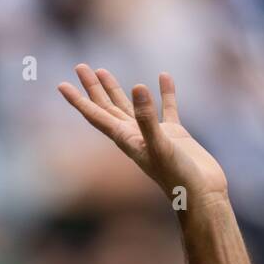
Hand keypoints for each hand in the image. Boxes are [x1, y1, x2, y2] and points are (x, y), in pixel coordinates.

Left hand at [57, 64, 227, 208]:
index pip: (97, 116)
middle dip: (93, 88)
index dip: (79, 101)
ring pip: (130, 107)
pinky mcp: (175, 135)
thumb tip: (137, 87)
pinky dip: (165, 92)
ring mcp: (155, 135)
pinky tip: (163, 76)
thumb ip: (147, 117)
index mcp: (127, 140)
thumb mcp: (161, 145)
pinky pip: (167, 108)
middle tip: (80, 66)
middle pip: (108, 108)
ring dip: (116, 90)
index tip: (61, 85)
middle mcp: (136, 137)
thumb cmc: (179, 177)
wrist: (202, 197)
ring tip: (102, 70)